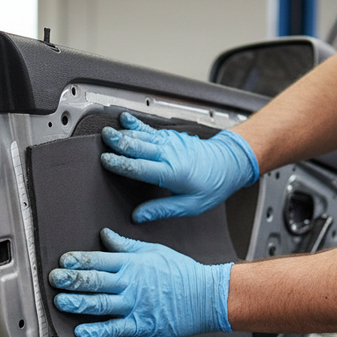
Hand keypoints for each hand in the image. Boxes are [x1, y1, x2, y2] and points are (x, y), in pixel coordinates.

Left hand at [48, 228, 232, 336]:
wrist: (207, 296)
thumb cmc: (181, 273)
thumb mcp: (153, 251)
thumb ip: (125, 246)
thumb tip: (104, 235)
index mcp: (132, 264)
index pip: (100, 260)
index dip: (79, 260)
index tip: (63, 261)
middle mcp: (130, 284)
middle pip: (96, 281)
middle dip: (72, 280)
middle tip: (53, 279)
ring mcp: (134, 305)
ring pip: (101, 304)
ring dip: (78, 303)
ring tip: (60, 302)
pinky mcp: (140, 325)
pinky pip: (115, 328)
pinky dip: (97, 331)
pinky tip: (81, 331)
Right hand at [101, 112, 258, 222]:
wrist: (232, 162)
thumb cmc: (214, 185)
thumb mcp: (191, 206)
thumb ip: (162, 210)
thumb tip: (139, 216)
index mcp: (172, 173)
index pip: (140, 167)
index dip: (121, 163)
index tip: (106, 160)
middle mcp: (170, 155)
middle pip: (139, 146)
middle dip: (120, 141)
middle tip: (104, 137)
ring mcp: (171, 144)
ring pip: (143, 136)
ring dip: (125, 132)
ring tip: (109, 130)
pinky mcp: (173, 138)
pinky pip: (151, 130)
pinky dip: (137, 124)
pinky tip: (126, 119)